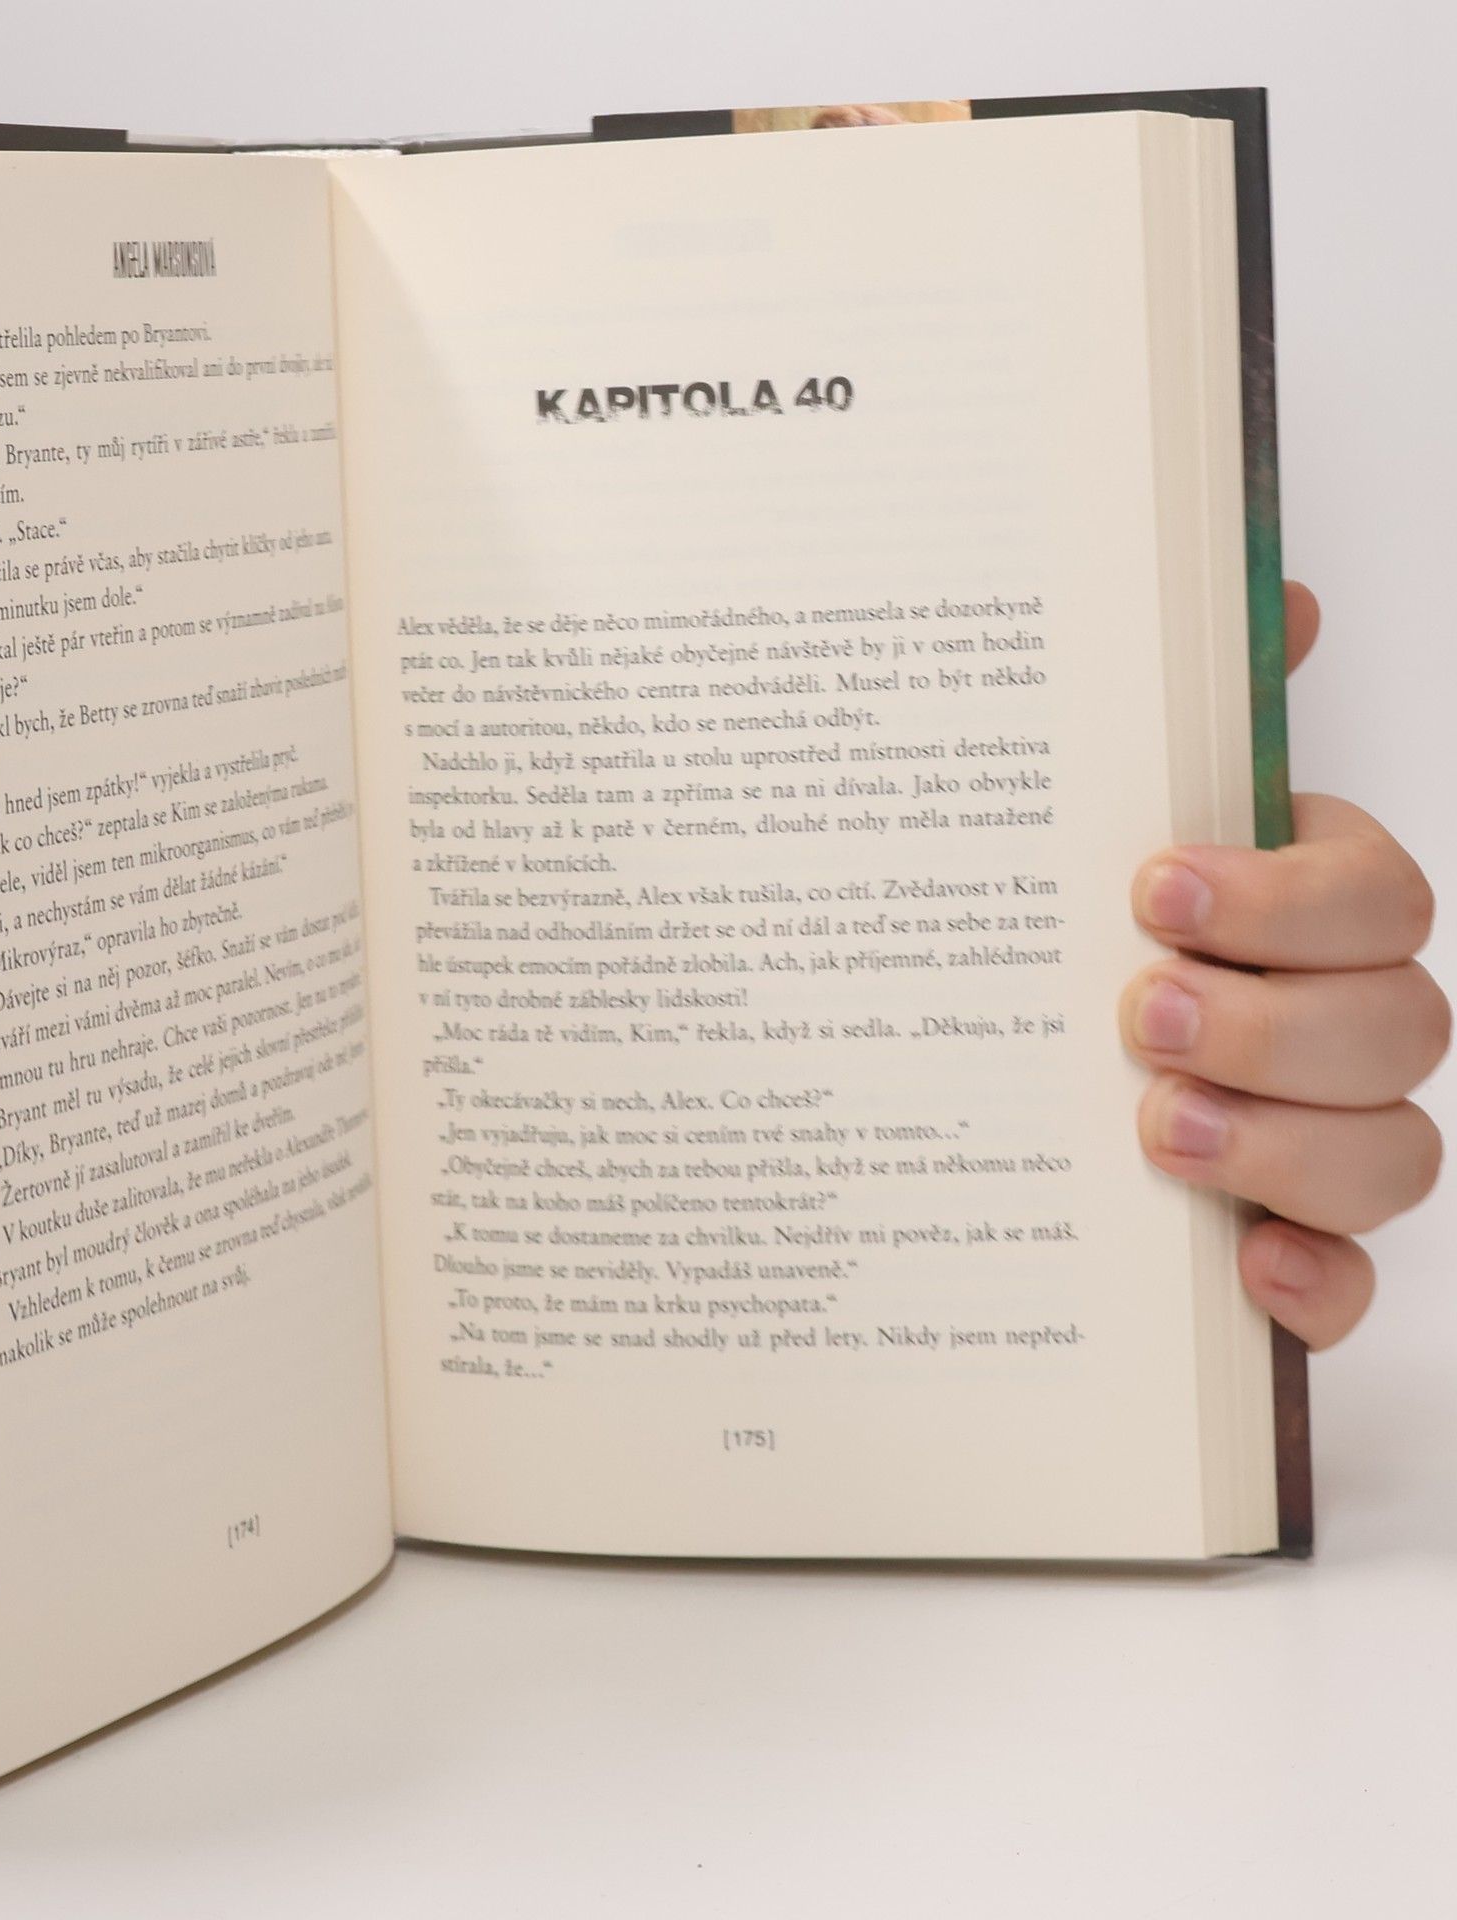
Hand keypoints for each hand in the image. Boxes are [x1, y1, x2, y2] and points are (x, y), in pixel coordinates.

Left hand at [1122, 582, 1446, 1347]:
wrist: (1003, 1052)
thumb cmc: (1080, 921)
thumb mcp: (1105, 814)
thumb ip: (1195, 713)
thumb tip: (1277, 594)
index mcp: (1312, 912)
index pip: (1379, 897)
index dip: (1287, 896)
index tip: (1152, 890)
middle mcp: (1343, 1024)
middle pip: (1401, 1029)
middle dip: (1276, 1023)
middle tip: (1139, 1012)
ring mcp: (1326, 1140)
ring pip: (1395, 1156)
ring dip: (1287, 1147)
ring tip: (1157, 1128)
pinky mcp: (1288, 1246)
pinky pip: (1349, 1285)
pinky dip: (1312, 1285)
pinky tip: (1242, 1269)